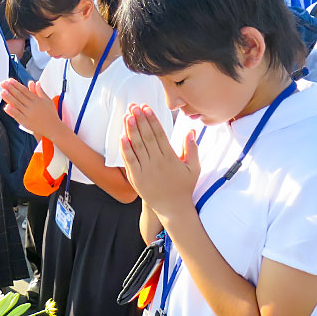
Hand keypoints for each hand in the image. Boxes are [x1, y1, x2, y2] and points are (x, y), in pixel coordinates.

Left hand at [0, 79, 61, 138]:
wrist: (53, 128)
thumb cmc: (51, 114)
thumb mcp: (47, 101)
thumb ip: (41, 91)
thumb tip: (36, 82)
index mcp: (37, 100)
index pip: (24, 90)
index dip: (16, 85)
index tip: (10, 80)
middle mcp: (32, 106)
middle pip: (19, 96)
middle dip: (10, 89)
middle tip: (3, 83)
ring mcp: (29, 114)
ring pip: (17, 104)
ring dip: (9, 98)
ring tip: (2, 91)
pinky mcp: (26, 122)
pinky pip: (17, 115)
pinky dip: (12, 111)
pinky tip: (6, 107)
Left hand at [120, 104, 198, 222]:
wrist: (173, 209)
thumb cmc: (184, 187)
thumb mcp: (193, 168)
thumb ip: (191, 148)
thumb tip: (190, 131)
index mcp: (171, 157)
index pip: (159, 134)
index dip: (152, 120)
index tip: (146, 108)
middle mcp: (158, 162)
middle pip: (147, 137)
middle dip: (140, 120)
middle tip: (134, 106)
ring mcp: (146, 170)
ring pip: (137, 147)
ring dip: (131, 130)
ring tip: (127, 116)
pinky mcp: (137, 179)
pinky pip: (130, 161)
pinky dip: (125, 149)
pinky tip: (122, 137)